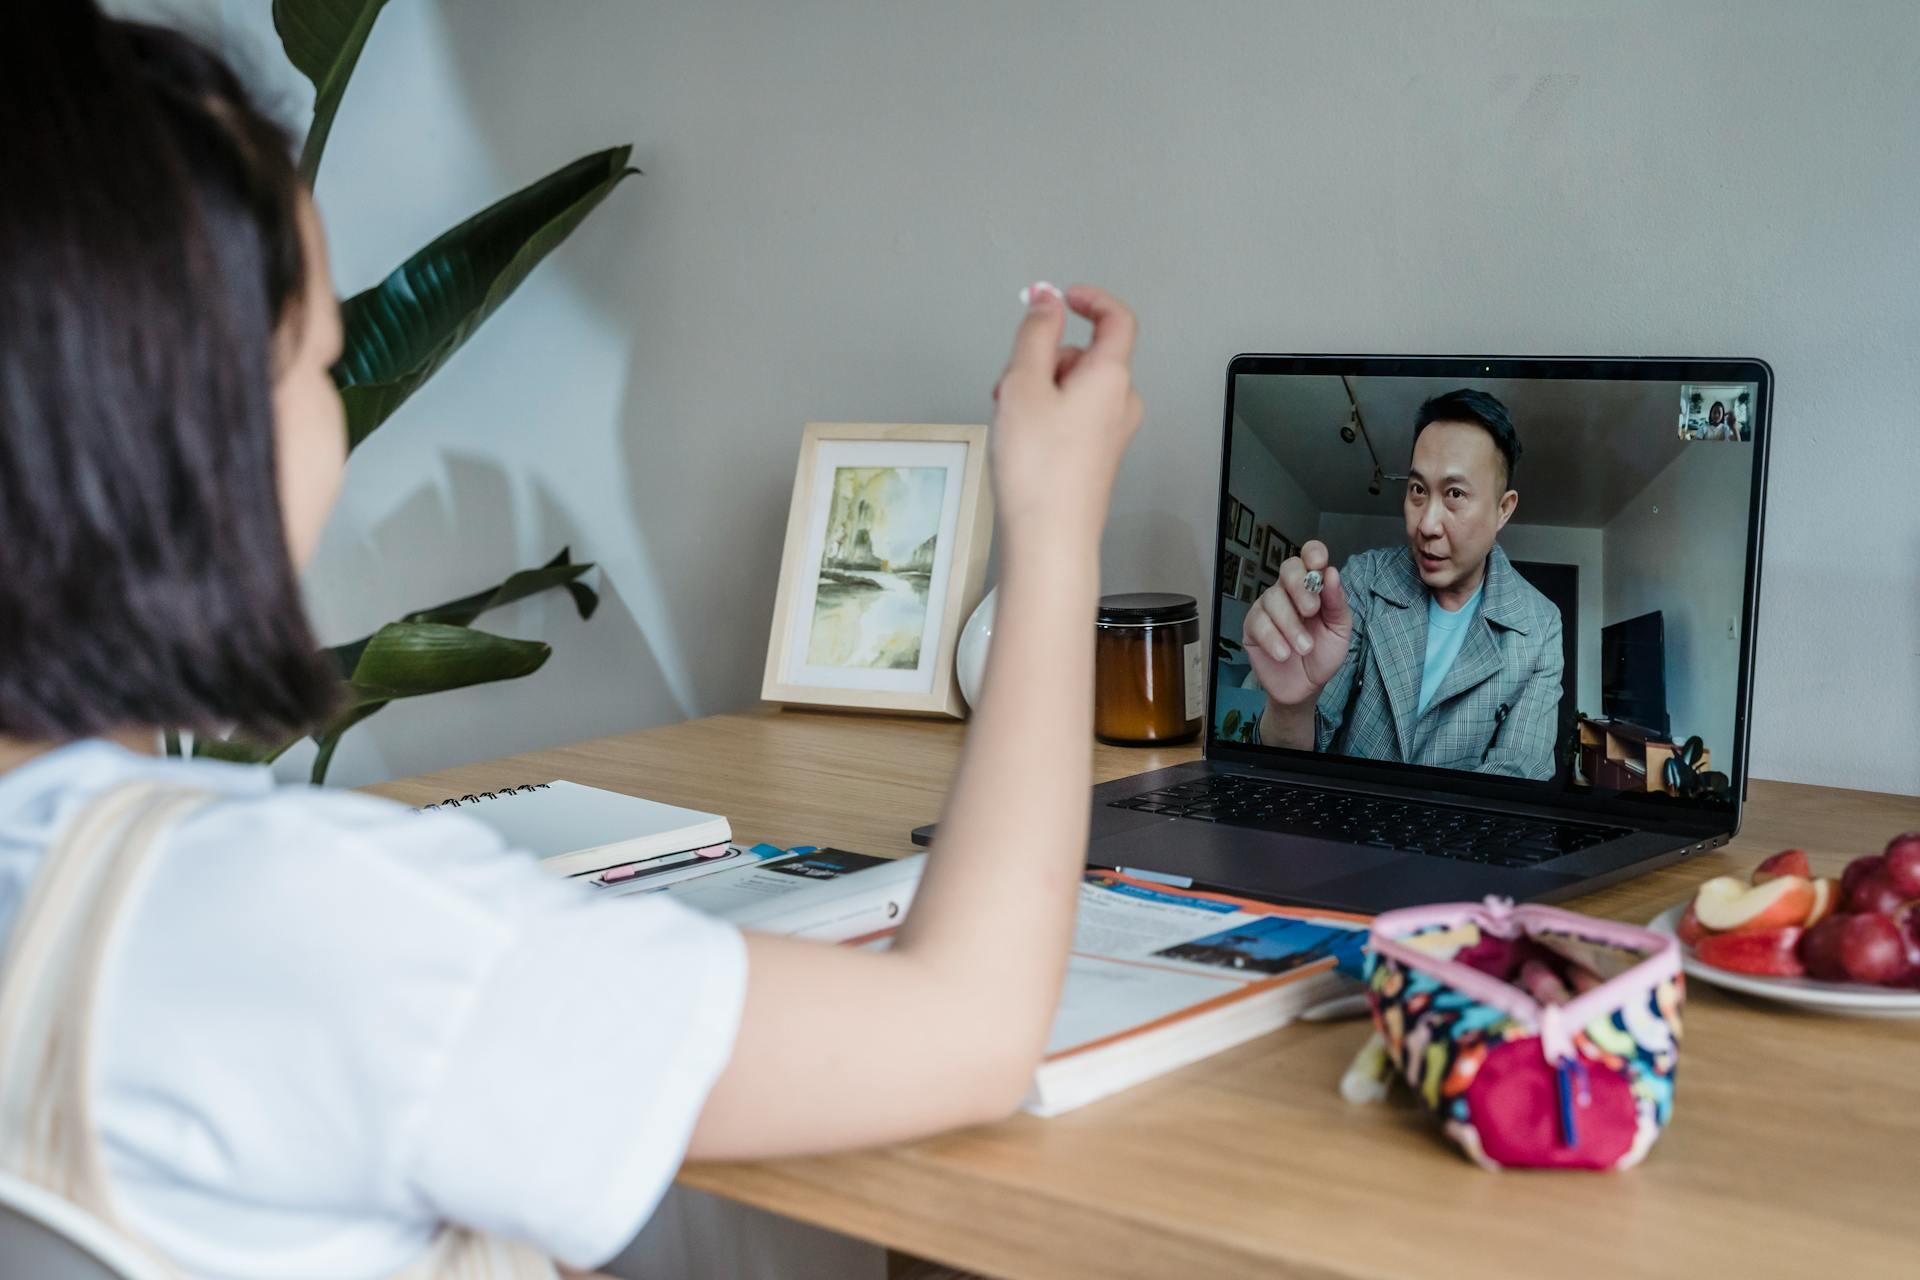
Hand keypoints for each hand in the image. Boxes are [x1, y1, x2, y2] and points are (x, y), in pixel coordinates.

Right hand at [990, 284, 1142, 552]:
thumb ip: (1035, 332)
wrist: (1050, 537)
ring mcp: (1112, 432)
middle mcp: (1121, 402)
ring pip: (1076, 388)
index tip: (1059, 298)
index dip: (1091, 299)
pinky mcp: (1098, 457)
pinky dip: (1047, 415)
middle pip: (1087, 356)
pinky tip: (1022, 440)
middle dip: (1046, 358)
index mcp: (1111, 377)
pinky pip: (1075, 417)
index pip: (1117, 319)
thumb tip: (1047, 297)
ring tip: (1011, 419)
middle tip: (1012, 382)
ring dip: (1041, 389)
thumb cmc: (1038, 466)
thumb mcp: (1024, 383)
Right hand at [1242, 540, 1351, 706]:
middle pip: (1288, 569)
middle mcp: (1288, 591)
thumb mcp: (1339, 630)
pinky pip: (1258, 623)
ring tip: (1305, 648)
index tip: (1319, 564)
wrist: (1306, 687)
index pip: (1309, 557)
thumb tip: (1331, 573)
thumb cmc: (1323, 653)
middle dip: (1301, 587)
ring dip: (1291, 625)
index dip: (1312, 554)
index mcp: (1313, 587)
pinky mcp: (1252, 627)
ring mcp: (1267, 607)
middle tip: (1312, 611)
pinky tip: (1284, 654)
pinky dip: (1273, 639)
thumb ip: (1337, 603)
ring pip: (1273, 598)